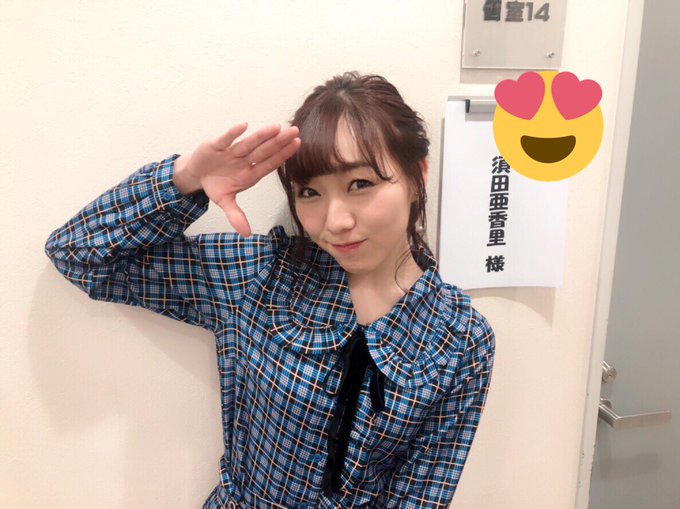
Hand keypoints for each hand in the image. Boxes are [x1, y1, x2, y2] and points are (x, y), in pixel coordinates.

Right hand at [175, 123, 300, 235]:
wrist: (197, 174)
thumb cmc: (216, 185)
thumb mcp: (225, 202)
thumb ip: (236, 215)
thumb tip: (246, 233)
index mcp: (250, 173)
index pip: (269, 164)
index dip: (283, 155)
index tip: (297, 145)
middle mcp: (244, 160)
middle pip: (263, 151)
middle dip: (278, 142)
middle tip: (294, 131)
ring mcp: (231, 152)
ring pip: (249, 143)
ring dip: (262, 136)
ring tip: (277, 128)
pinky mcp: (216, 146)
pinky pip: (226, 140)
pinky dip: (233, 134)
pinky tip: (244, 126)